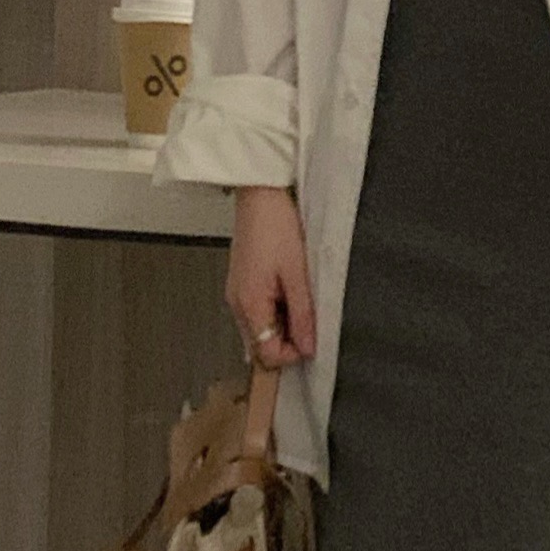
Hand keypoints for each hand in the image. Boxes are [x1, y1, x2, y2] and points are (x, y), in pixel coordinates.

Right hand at [226, 185, 316, 367]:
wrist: (260, 196)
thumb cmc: (275, 226)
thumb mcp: (298, 274)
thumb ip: (302, 314)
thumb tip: (308, 346)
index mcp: (249, 304)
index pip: (265, 354)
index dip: (291, 355)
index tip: (312, 340)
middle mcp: (237, 303)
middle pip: (260, 344)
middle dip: (287, 341)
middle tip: (309, 318)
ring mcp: (237, 294)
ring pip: (260, 328)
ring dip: (283, 325)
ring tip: (300, 298)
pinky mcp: (242, 283)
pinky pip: (259, 311)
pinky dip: (276, 310)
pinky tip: (290, 290)